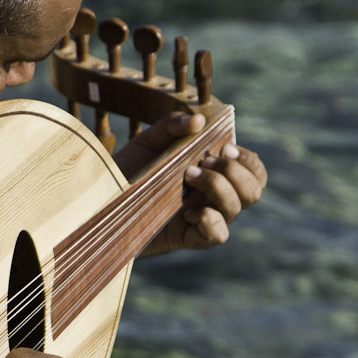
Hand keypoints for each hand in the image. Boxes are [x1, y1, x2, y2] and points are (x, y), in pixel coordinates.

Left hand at [114, 112, 267, 256]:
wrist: (103, 199)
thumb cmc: (130, 170)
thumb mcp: (148, 141)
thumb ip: (172, 126)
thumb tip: (199, 120)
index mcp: (215, 174)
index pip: (253, 172)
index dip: (249, 161)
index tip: (226, 147)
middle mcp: (215, 198)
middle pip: (253, 192)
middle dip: (234, 172)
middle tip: (204, 161)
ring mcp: (204, 218)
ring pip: (236, 209)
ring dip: (217, 187)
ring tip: (188, 175)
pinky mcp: (189, 237)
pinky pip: (218, 236)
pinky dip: (211, 220)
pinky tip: (188, 211)